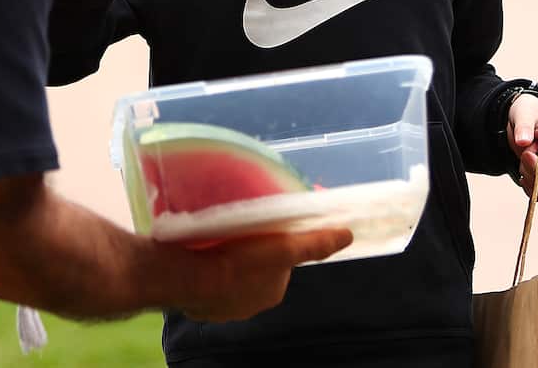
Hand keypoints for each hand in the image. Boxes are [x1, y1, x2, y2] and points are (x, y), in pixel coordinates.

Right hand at [175, 228, 352, 322]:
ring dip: (226, 264)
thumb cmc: (238, 259)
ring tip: (216, 241)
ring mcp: (223, 308)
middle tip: (238, 231)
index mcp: (272, 292)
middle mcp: (251, 305)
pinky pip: (206, 285)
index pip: (279, 264)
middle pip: (255, 272)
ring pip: (229, 279)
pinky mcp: (198, 305)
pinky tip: (199, 257)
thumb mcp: (283, 247)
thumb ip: (314, 243)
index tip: (261, 229)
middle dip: (249, 255)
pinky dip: (205, 272)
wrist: (190, 276)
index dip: (273, 245)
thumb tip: (348, 236)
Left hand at [507, 94, 537, 201]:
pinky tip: (523, 173)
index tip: (525, 154)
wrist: (526, 115)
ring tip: (523, 161)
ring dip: (529, 180)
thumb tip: (523, 142)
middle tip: (523, 155)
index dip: (536, 167)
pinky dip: (530, 186)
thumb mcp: (523, 115)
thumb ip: (523, 128)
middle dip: (530, 173)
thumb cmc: (527, 112)